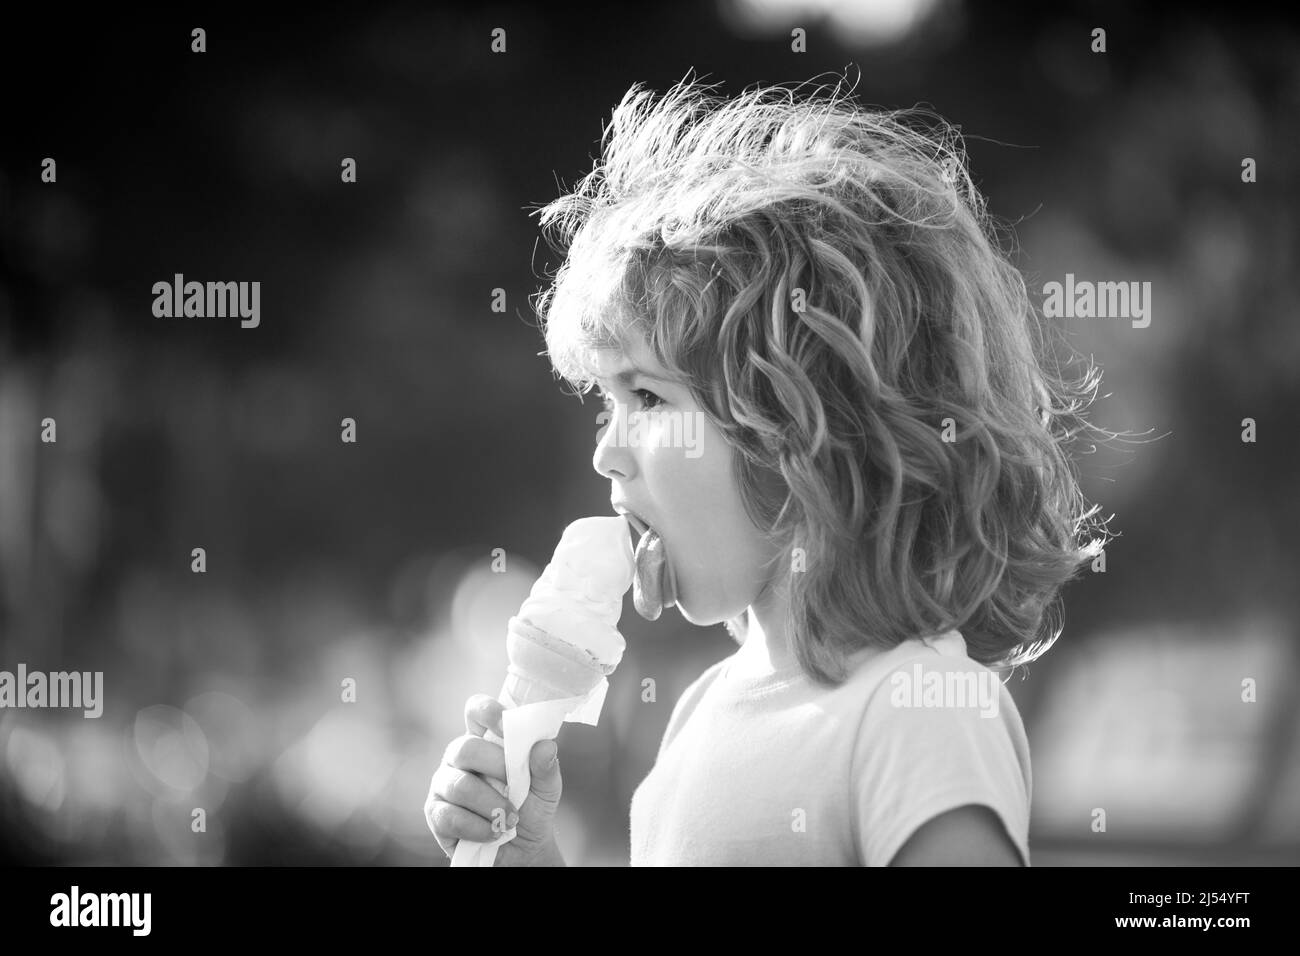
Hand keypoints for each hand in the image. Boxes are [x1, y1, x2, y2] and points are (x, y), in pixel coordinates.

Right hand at [425, 693, 564, 865]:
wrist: (523, 849)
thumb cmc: (531, 808)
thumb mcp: (546, 788)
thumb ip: (545, 767)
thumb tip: (545, 746)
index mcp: (485, 740)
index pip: (476, 711)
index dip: (488, 712)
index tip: (507, 725)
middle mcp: (458, 757)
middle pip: (466, 748)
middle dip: (496, 767)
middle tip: (516, 787)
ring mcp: (444, 784)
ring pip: (460, 786)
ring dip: (491, 805)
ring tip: (510, 818)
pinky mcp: (435, 813)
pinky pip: (451, 817)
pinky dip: (479, 828)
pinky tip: (494, 832)